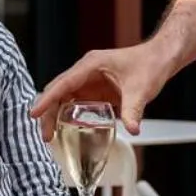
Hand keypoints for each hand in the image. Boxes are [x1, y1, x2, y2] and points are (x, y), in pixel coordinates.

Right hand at [32, 40, 175, 135]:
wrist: (159, 59)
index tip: (35, 113)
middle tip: (46, 136)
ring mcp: (88, 81)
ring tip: (51, 136)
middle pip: (58, 92)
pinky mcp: (94, 90)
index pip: (63, 83)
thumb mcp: (142, 89)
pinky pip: (74, 104)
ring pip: (63, 99)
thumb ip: (134, 110)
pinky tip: (65, 130)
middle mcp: (85, 72)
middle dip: (48, 113)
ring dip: (55, 116)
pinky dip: (67, 116)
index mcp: (91, 65)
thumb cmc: (150, 64)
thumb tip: (132, 129)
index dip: (47, 99)